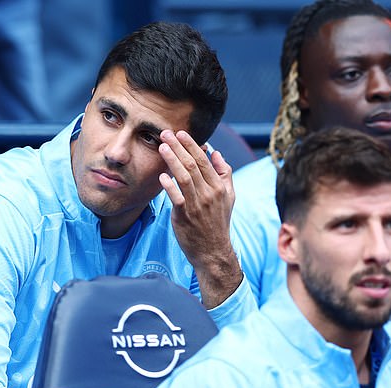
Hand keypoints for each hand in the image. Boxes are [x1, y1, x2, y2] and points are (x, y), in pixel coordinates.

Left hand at [158, 130, 243, 308]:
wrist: (213, 251)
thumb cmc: (217, 222)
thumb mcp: (228, 197)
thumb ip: (224, 173)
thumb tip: (215, 152)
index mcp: (219, 187)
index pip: (204, 160)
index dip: (192, 145)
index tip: (180, 133)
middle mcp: (209, 194)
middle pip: (192, 164)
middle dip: (178, 146)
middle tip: (166, 133)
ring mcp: (197, 205)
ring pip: (184, 177)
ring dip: (172, 159)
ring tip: (162, 147)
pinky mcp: (185, 216)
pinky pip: (176, 197)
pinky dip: (169, 185)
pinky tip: (161, 175)